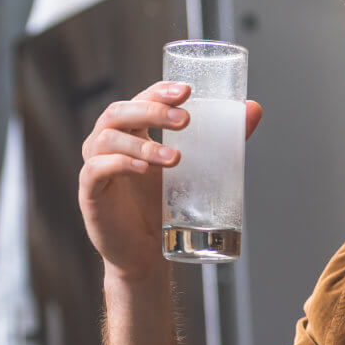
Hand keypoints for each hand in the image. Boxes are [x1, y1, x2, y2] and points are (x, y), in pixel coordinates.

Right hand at [78, 81, 262, 282]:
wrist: (146, 253)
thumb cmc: (164, 206)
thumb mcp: (194, 169)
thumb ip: (220, 140)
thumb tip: (254, 109)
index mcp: (130, 131)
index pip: (140, 99)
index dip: (159, 91)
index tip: (187, 91)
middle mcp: (107, 143)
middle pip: (120, 112)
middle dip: (153, 111)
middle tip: (185, 120)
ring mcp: (95, 166)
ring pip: (108, 139)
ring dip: (143, 143)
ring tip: (175, 158)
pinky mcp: (89, 193)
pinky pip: (95, 170)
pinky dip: (118, 164)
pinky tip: (142, 168)